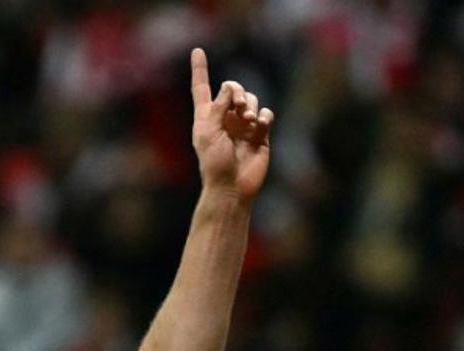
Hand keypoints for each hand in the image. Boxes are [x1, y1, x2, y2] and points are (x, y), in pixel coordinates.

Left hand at [190, 48, 273, 201]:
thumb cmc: (214, 163)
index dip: (200, 70)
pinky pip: (265, 114)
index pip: (202, 88)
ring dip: (251, 105)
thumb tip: (229, 86)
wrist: (232, 187)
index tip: (197, 51)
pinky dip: (264, 116)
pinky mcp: (260, 135)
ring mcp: (242, 126)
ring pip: (251, 100)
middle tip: (238, 105)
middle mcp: (224, 119)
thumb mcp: (209, 133)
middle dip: (238, 91)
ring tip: (248, 120)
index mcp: (206, 118)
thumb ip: (218, 107)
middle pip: (234, 90)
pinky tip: (259, 125)